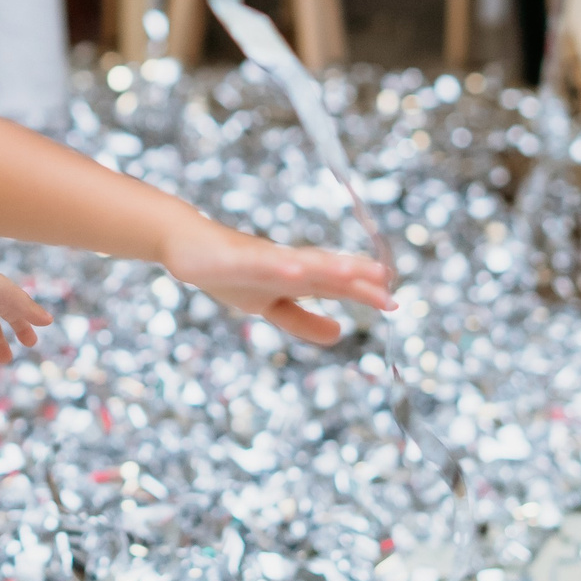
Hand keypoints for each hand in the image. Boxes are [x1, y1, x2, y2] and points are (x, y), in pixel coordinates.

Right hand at [159, 221, 391, 345]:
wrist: (185, 246)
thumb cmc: (229, 273)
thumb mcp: (269, 305)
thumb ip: (302, 320)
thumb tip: (339, 334)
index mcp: (294, 278)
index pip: (334, 286)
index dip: (362, 293)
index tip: (394, 303)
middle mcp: (284, 263)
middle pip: (324, 271)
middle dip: (354, 277)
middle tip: (386, 282)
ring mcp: (261, 257)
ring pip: (298, 261)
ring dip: (325, 266)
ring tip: (351, 272)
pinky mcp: (235, 256)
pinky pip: (260, 262)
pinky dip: (278, 265)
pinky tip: (296, 270)